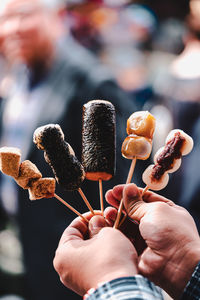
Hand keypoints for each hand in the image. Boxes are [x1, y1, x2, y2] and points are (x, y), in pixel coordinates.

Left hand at [53, 212, 137, 295]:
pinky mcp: (87, 285)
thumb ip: (98, 225)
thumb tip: (96, 221)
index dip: (87, 218)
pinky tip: (113, 250)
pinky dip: (100, 256)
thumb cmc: (112, 260)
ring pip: (86, 253)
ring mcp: (75, 279)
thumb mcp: (106, 233)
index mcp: (63, 253)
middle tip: (108, 224)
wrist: (123, 291)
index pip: (73, 228)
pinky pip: (91, 265)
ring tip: (113, 236)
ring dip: (99, 243)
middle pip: (79, 241)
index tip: (100, 214)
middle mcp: (65, 268)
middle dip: (94, 230)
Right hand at [105, 183, 199, 298]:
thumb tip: (128, 188)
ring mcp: (146, 237)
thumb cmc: (172, 233)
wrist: (176, 265)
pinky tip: (107, 223)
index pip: (145, 197)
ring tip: (108, 212)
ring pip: (126, 223)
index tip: (116, 189)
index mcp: (166, 211)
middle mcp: (156, 223)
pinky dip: (114, 230)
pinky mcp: (136, 249)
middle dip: (120, 203)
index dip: (130, 193)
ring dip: (116, 216)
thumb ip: (138, 202)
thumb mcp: (155, 211)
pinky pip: (123, 237)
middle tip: (108, 196)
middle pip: (134, 210)